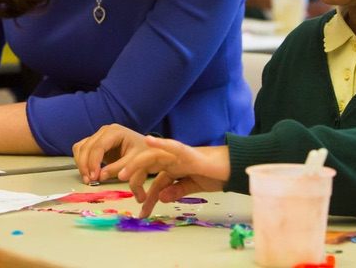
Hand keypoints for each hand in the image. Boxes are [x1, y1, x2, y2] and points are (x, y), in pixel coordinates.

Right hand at [72, 124, 148, 183]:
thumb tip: (100, 176)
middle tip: (89, 181)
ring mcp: (98, 136)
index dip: (93, 162)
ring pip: (81, 148)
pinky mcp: (95, 143)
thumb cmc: (143, 152)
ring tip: (87, 179)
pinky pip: (81, 149)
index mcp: (115, 132)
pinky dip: (81, 161)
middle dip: (85, 165)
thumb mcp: (135, 161)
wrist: (146, 148)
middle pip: (86, 146)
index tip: (94, 177)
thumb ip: (118, 168)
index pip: (98, 146)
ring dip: (81, 164)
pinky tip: (87, 173)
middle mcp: (104, 131)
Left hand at [113, 136, 229, 217]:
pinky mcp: (190, 153)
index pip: (155, 182)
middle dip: (132, 176)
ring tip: (123, 174)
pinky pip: (174, 147)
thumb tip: (163, 198)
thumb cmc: (216, 175)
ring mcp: (180, 155)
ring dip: (136, 163)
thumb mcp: (193, 187)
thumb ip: (177, 190)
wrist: (235, 168)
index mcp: (174, 169)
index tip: (141, 214)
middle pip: (147, 166)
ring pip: (153, 156)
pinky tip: (148, 141)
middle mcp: (173, 160)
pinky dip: (161, 144)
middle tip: (120, 188)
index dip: (147, 198)